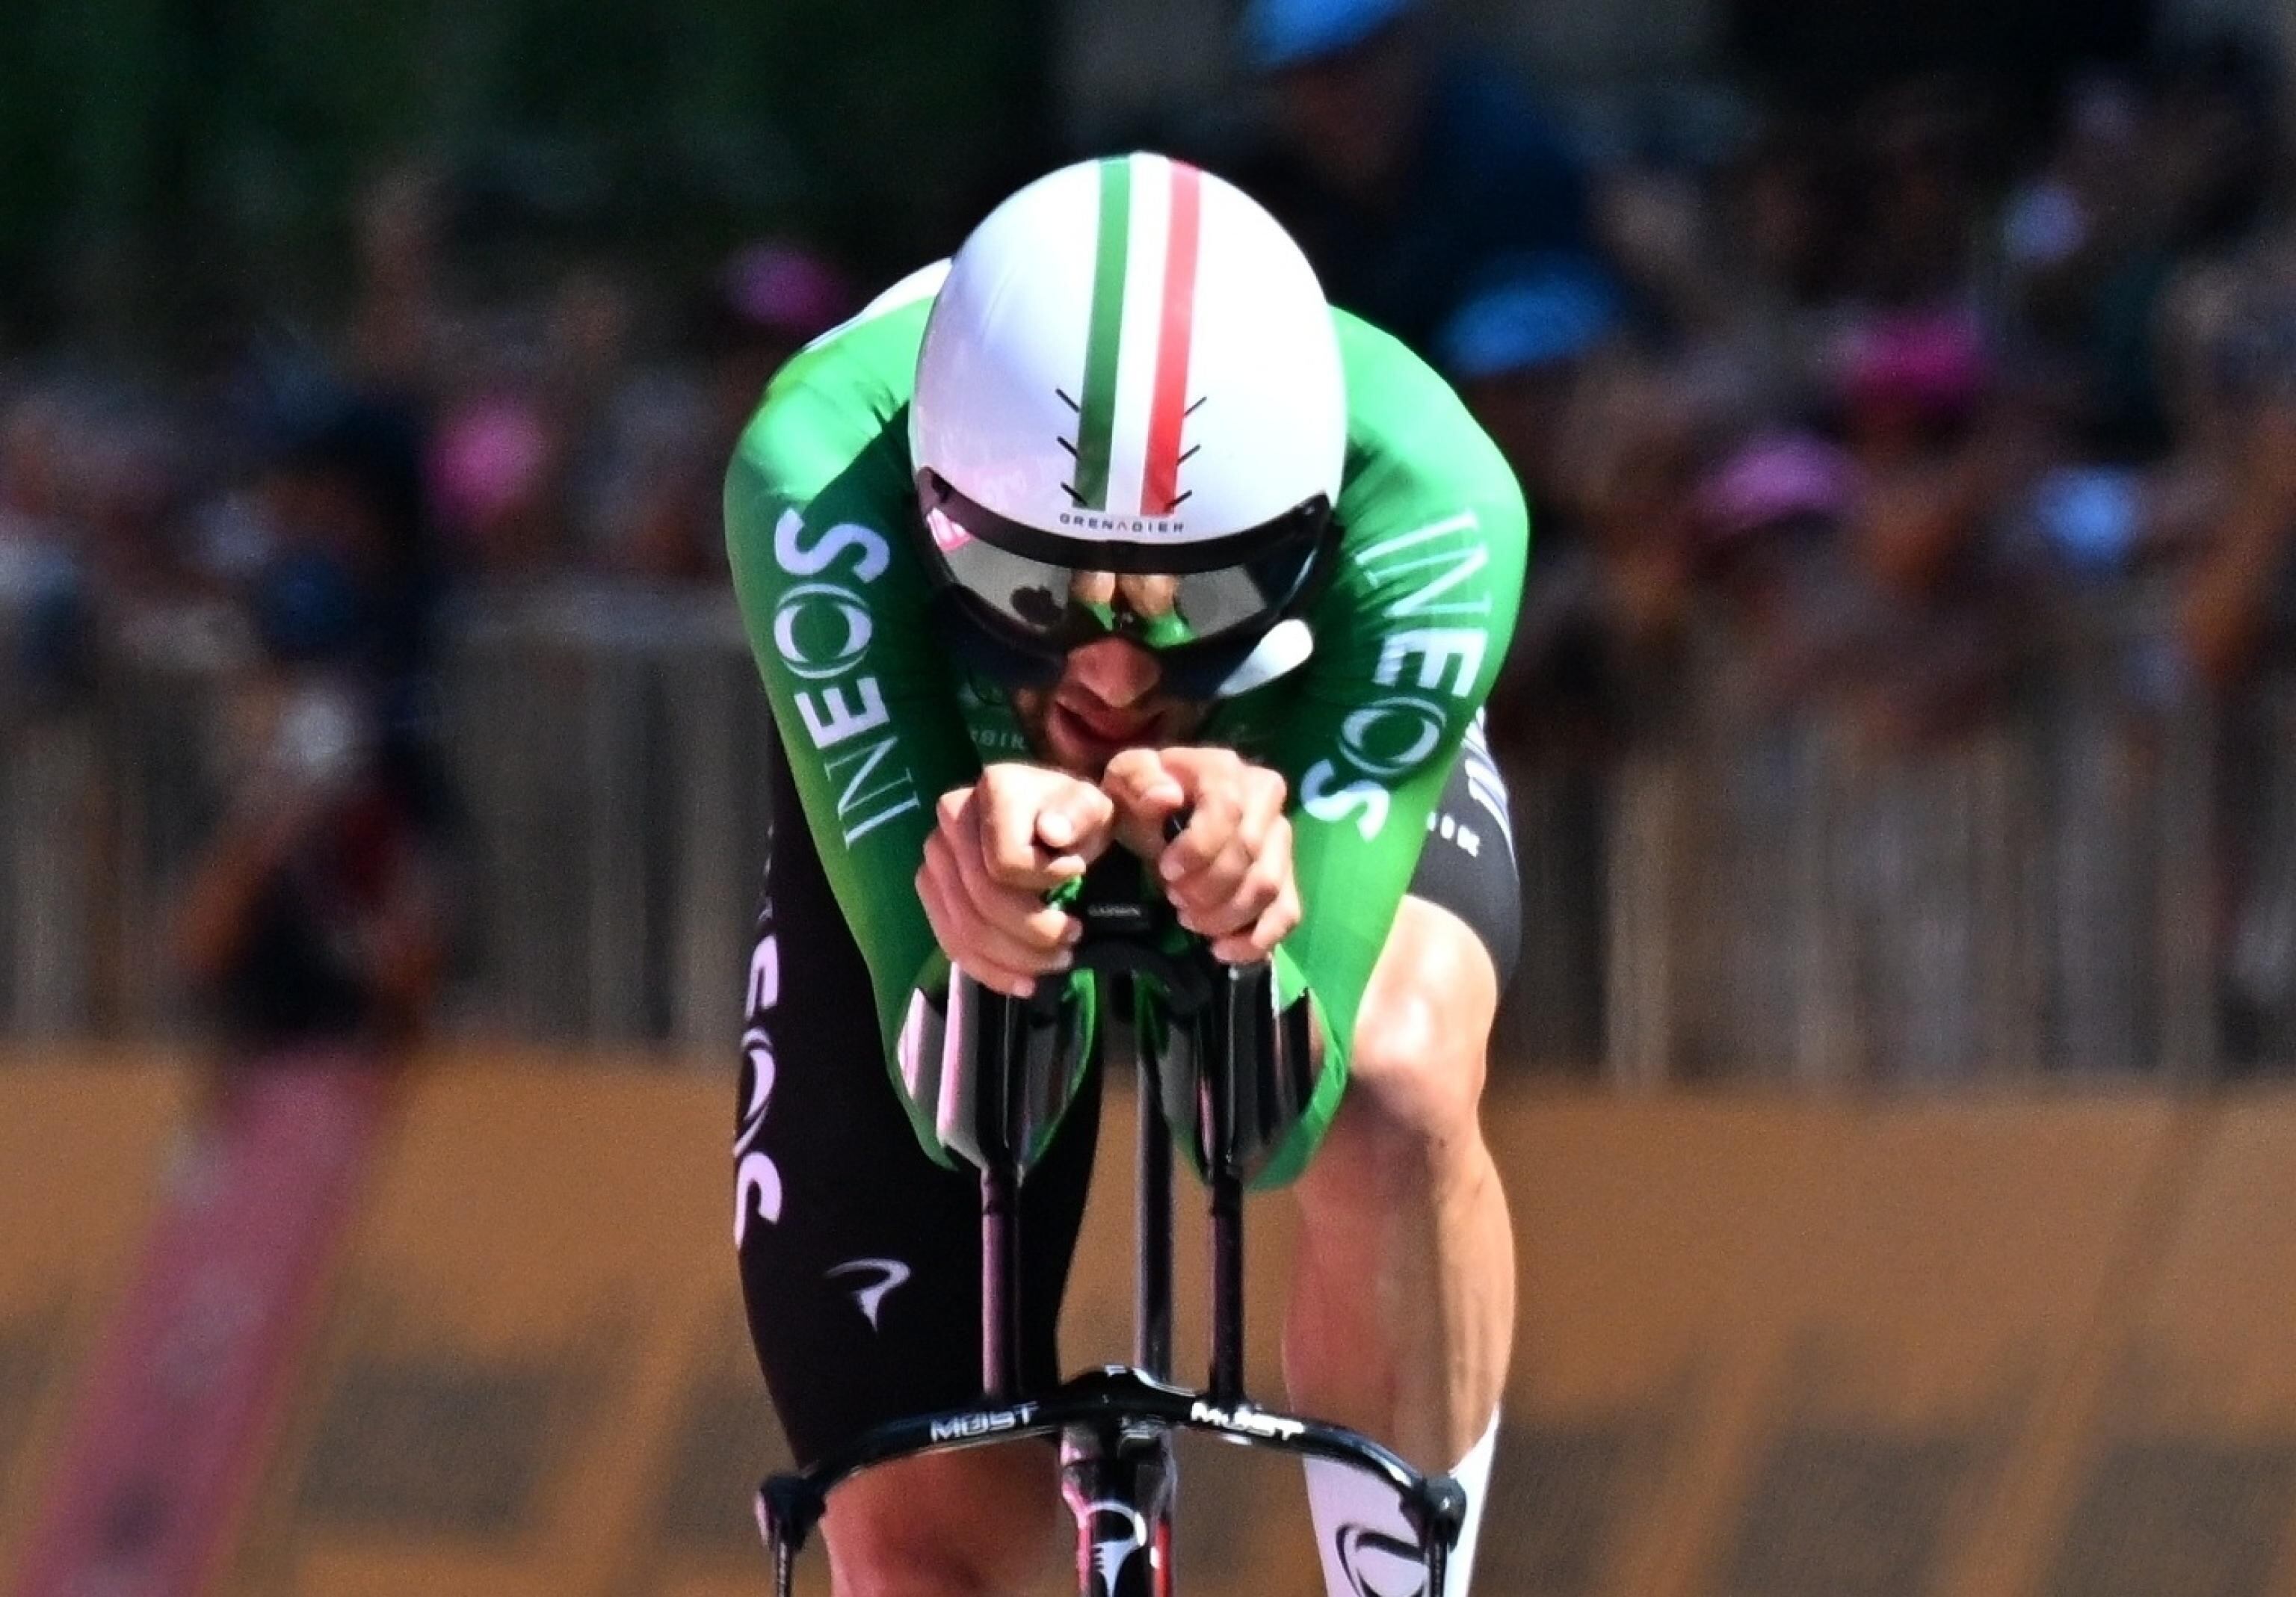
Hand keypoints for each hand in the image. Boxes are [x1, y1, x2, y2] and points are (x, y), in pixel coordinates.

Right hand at [917, 764, 1114, 997]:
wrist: (1050, 817)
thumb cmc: (1074, 814)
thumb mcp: (1092, 808)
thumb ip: (1078, 816)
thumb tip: (1052, 833)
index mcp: (992, 789)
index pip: (1005, 862)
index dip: (1046, 880)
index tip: (1078, 872)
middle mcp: (951, 817)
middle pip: (982, 901)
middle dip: (1033, 933)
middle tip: (1073, 940)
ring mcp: (934, 856)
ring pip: (965, 929)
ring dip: (1015, 959)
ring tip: (1057, 961)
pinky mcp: (931, 888)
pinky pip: (952, 942)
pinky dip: (990, 970)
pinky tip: (1025, 983)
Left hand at [1101, 747, 1299, 962]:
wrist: (1161, 812)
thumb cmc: (1142, 797)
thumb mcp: (1126, 780)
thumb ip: (1138, 780)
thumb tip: (1165, 797)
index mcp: (1226, 770)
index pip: (1227, 810)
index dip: (1198, 848)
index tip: (1165, 871)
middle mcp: (1265, 799)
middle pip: (1249, 855)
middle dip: (1206, 888)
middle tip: (1173, 900)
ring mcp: (1280, 839)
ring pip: (1268, 887)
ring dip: (1224, 915)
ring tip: (1188, 919)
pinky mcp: (1285, 875)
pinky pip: (1287, 913)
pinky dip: (1256, 939)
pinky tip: (1221, 950)